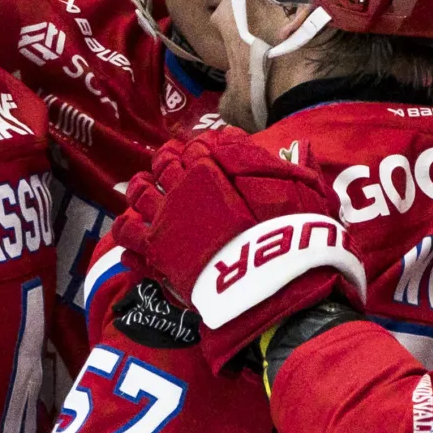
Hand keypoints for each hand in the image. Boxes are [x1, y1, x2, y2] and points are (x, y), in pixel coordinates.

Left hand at [112, 128, 363, 372]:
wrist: (273, 285)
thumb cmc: (292, 236)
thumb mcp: (305, 192)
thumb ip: (295, 167)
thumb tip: (298, 148)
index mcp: (216, 168)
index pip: (197, 147)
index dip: (198, 147)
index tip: (200, 151)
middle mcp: (184, 188)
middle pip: (163, 164)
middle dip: (166, 162)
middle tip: (170, 167)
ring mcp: (166, 220)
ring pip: (139, 193)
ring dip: (140, 188)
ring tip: (144, 189)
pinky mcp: (156, 253)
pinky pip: (127, 233)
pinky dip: (127, 228)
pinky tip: (133, 229)